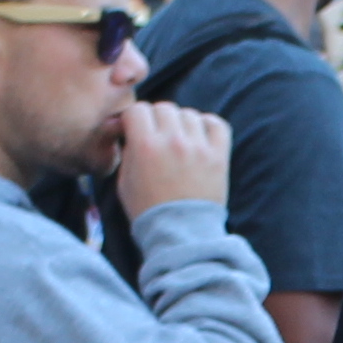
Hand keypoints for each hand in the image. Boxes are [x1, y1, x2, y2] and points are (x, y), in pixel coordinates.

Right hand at [116, 100, 236, 218]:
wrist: (180, 235)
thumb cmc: (147, 210)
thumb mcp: (124, 180)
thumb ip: (127, 150)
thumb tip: (129, 129)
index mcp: (145, 146)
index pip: (138, 109)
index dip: (134, 119)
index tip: (135, 130)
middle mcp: (173, 141)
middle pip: (164, 107)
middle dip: (156, 119)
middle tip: (156, 136)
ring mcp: (198, 147)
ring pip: (189, 114)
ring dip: (181, 123)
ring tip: (178, 141)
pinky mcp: (219, 156)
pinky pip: (216, 124)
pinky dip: (207, 126)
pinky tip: (199, 138)